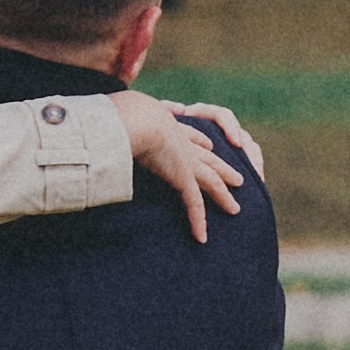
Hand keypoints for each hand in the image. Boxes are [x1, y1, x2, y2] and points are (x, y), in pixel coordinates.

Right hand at [119, 90, 246, 241]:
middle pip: (209, 159)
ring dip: (224, 196)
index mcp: (172, 129)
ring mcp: (187, 162)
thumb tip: (112, 122)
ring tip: (235, 207)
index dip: (201, 141)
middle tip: (237, 178)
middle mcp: (183, 145)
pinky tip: (202, 237)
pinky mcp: (184, 178)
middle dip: (223, 168)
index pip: (191, 137)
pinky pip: (195, 205)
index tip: (209, 145)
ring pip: (212, 182)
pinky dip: (198, 222)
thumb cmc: (127, 113)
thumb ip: (124, 119)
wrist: (140, 119)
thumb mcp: (127, 113)